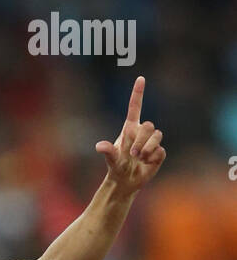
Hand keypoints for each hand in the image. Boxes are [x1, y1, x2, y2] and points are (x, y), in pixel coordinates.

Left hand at [95, 77, 165, 194]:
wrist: (125, 181)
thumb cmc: (117, 167)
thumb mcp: (111, 159)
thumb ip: (108, 151)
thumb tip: (99, 146)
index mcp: (130, 128)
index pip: (135, 107)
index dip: (138, 93)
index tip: (140, 78)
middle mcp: (142, 132)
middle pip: (149, 125)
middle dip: (142, 139)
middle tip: (133, 154)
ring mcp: (151, 142)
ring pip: (157, 135)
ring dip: (148, 148)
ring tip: (139, 158)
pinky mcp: (158, 153)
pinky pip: (161, 150)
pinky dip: (153, 158)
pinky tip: (146, 163)